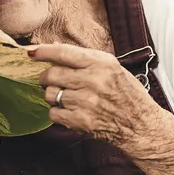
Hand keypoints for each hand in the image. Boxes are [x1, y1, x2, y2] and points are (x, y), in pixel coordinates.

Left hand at [30, 43, 154, 147]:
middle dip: (45, 77)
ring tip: (65, 97)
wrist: (141, 125)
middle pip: (52, 74)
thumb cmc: (128, 95)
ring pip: (50, 94)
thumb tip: (55, 49)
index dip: (43, 52)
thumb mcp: (113, 68)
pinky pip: (54, 113)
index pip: (64, 53)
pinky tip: (69, 111)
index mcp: (102, 63)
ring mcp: (87, 102)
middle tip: (48, 80)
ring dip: (52, 96)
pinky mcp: (82, 121)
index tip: (32, 52)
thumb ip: (86, 59)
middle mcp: (94, 81)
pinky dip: (57, 112)